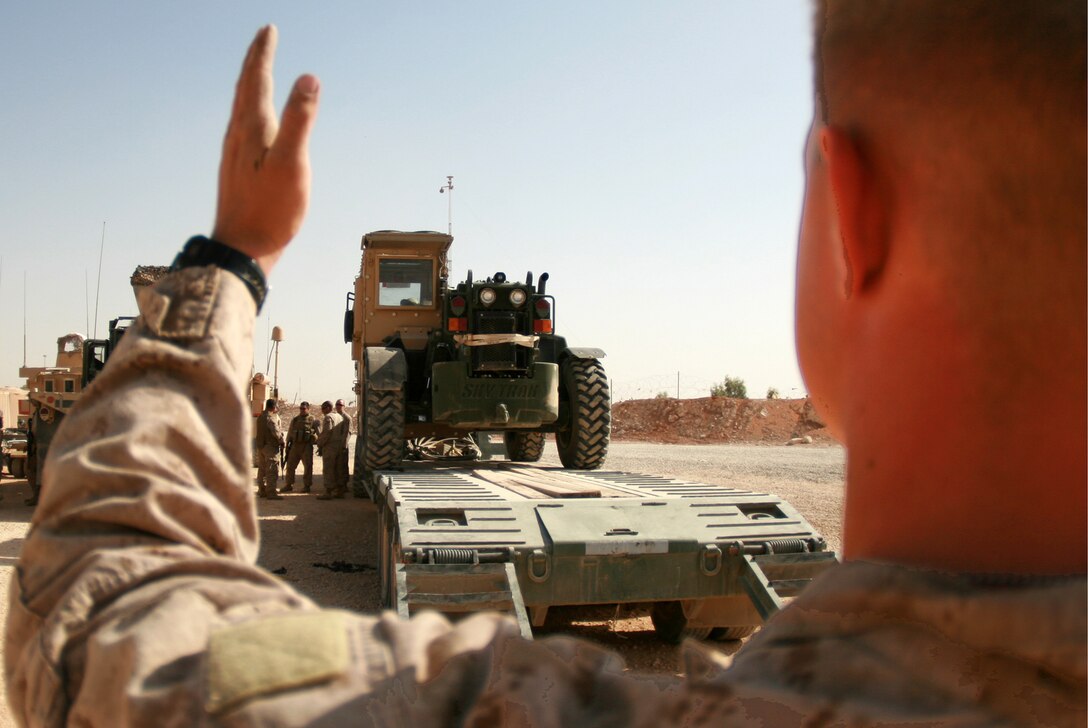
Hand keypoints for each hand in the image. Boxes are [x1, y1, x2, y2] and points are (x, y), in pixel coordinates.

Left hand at [212, 25, 319, 274]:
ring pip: (241, 106)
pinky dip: (250, 109)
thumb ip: (300, 120)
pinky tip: (253, 122)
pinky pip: (243, 125)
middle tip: (264, 39)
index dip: (263, 53)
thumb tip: (309, 78)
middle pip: (245, 88)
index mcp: (252, 128)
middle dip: (255, 61)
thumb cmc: (270, 210)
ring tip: (257, 72)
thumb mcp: (292, 163)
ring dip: (250, 83)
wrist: (242, 248)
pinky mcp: (237, 169)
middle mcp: (238, 134)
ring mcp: (235, 152)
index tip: (269, 30)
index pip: (256, 79)